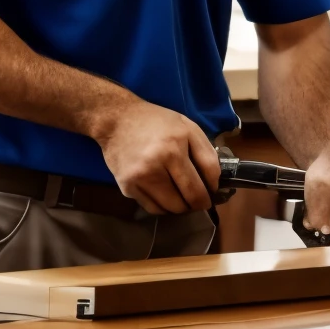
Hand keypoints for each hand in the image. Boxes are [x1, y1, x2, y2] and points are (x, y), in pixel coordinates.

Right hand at [91, 99, 220, 214]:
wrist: (116, 120)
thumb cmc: (155, 122)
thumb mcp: (187, 126)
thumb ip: (205, 152)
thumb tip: (213, 183)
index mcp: (174, 148)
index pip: (202, 183)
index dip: (211, 192)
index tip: (211, 192)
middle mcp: (156, 165)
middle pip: (188, 200)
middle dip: (198, 203)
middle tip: (198, 199)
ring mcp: (140, 178)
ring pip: (171, 209)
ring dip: (180, 206)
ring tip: (180, 196)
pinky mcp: (127, 187)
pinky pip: (152, 208)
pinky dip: (162, 206)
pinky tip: (163, 194)